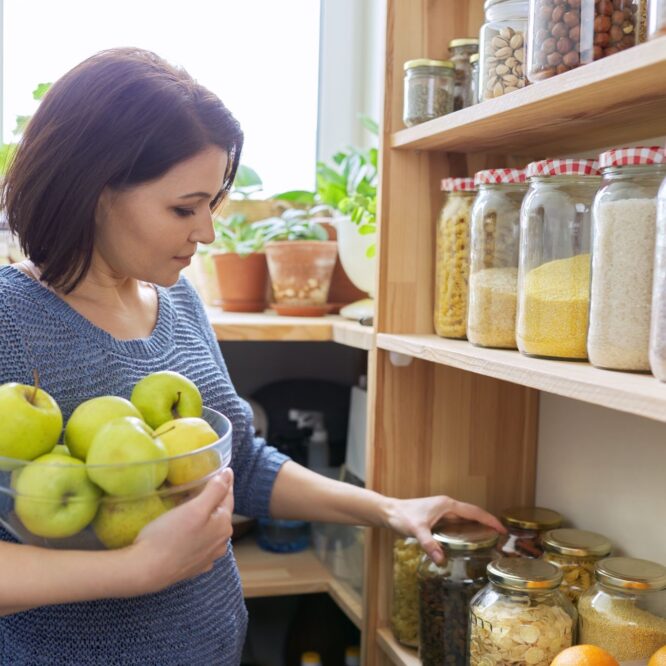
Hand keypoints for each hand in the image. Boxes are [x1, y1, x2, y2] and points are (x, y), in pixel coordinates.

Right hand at [132, 468, 234, 592]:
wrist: (146, 571)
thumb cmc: (169, 535)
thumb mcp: (195, 507)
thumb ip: (215, 490)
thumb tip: (229, 474)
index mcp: (223, 526)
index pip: (228, 497)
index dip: (224, 482)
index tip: (223, 471)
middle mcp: (220, 543)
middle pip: (220, 514)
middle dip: (215, 500)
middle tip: (206, 485)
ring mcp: (207, 558)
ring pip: (210, 530)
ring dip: (206, 518)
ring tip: (195, 506)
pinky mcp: (193, 567)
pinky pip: (200, 544)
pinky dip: (197, 534)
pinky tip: (190, 532)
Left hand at [384, 495, 504, 564]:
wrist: (388, 512)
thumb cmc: (402, 517)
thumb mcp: (416, 531)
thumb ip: (429, 545)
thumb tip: (442, 561)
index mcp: (447, 505)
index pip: (474, 512)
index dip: (489, 520)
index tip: (503, 530)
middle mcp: (447, 506)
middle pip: (472, 515)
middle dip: (487, 525)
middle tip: (499, 539)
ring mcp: (442, 511)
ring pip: (465, 519)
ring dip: (477, 527)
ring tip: (489, 541)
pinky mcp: (437, 517)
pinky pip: (457, 523)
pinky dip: (466, 530)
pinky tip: (467, 542)